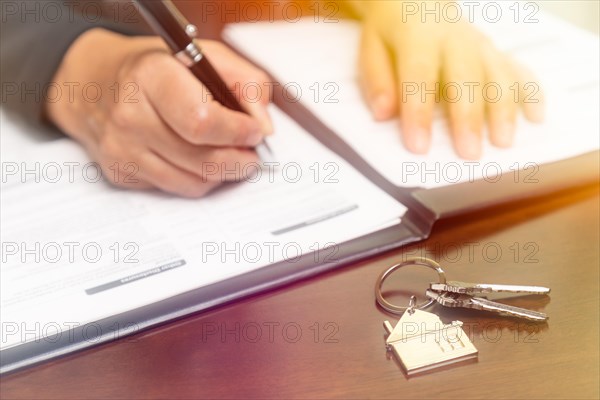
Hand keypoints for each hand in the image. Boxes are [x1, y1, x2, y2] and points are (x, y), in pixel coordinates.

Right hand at [46, 28, 271, 196]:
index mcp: (151, 77)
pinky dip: (197, 179)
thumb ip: (245, 83)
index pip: (203, 121)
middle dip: (239, 159)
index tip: (255, 131)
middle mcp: (130, 115)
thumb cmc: (155, 69)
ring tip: (231, 155)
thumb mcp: (204, 56)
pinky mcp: (120, 173)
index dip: (238, 132)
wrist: (92, 84)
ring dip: (222, 173)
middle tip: (252, 153)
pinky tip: (199, 159)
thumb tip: (262, 125)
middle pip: (203, 159)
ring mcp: (121, 149)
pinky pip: (176, 189)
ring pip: (194, 182)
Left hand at [356, 1, 543, 158]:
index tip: (418, 145)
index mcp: (418, 36)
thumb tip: (383, 112)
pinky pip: (518, 70)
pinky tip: (535, 117)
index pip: (418, 75)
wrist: (415, 2)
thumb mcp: (372, 49)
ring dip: (504, 109)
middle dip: (469, 117)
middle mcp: (454, 38)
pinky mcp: (495, 52)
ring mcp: (479, 45)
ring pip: (498, 74)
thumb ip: (377, 81)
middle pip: (466, 77)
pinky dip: (531, 93)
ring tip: (503, 141)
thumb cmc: (393, 31)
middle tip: (469, 151)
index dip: (418, 112)